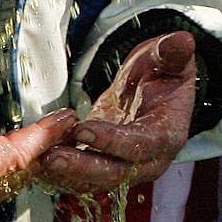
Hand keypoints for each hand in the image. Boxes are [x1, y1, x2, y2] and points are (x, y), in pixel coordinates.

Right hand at [0, 69, 78, 221]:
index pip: (10, 156)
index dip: (42, 137)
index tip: (69, 118)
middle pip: (13, 176)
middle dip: (45, 151)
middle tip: (73, 126)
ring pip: (0, 187)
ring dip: (27, 163)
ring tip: (53, 139)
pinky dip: (5, 172)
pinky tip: (12, 156)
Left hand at [40, 32, 197, 194]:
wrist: (156, 94)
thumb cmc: (163, 75)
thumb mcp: (169, 61)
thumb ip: (172, 53)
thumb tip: (183, 41)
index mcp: (167, 135)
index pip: (139, 144)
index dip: (111, 140)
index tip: (82, 130)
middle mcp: (148, 161)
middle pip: (114, 173)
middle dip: (82, 167)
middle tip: (51, 157)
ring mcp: (125, 169)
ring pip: (94, 180)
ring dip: (66, 172)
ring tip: (38, 159)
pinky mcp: (104, 169)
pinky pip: (81, 178)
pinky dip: (60, 172)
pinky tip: (38, 159)